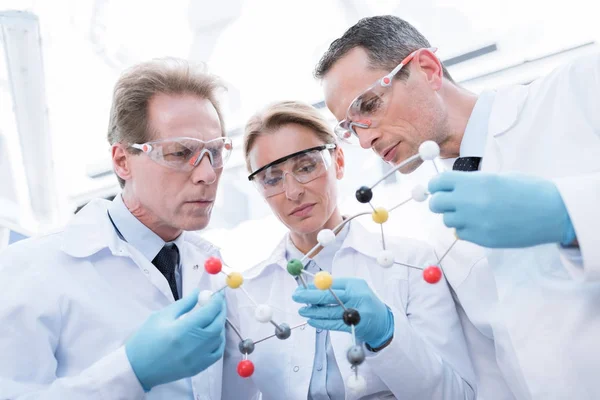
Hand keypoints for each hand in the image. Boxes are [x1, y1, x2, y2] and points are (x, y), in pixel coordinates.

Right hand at [125, 289, 225, 390]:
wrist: (137, 368)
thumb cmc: (145, 340)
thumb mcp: (161, 317)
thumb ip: (183, 304)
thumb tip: (198, 292)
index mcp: (183, 330)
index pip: (208, 312)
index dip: (217, 300)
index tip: (219, 293)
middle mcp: (194, 345)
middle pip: (217, 324)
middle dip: (221, 310)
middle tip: (219, 301)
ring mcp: (198, 358)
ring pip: (219, 338)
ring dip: (220, 324)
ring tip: (214, 316)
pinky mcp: (198, 368)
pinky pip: (216, 353)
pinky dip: (219, 341)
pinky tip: (214, 334)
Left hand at [292, 278, 393, 347]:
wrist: (382, 322)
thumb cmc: (363, 302)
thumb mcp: (353, 290)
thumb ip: (335, 287)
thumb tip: (311, 286)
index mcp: (354, 284)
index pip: (330, 283)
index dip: (314, 285)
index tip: (301, 287)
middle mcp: (356, 296)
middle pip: (328, 296)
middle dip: (309, 296)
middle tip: (296, 297)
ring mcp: (356, 312)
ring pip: (328, 312)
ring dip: (312, 312)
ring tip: (302, 310)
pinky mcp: (354, 326)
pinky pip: (332, 324)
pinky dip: (320, 323)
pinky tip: (311, 320)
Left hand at [428, 171, 576, 247]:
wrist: (552, 212)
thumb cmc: (527, 190)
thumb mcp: (496, 178)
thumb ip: (471, 183)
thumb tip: (448, 188)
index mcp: (474, 182)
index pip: (438, 182)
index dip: (436, 185)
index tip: (438, 188)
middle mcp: (470, 202)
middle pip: (436, 203)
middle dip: (440, 202)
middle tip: (449, 202)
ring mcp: (475, 222)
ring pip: (447, 220)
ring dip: (454, 216)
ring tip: (472, 212)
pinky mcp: (481, 239)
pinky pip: (460, 233)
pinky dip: (466, 229)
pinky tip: (481, 223)